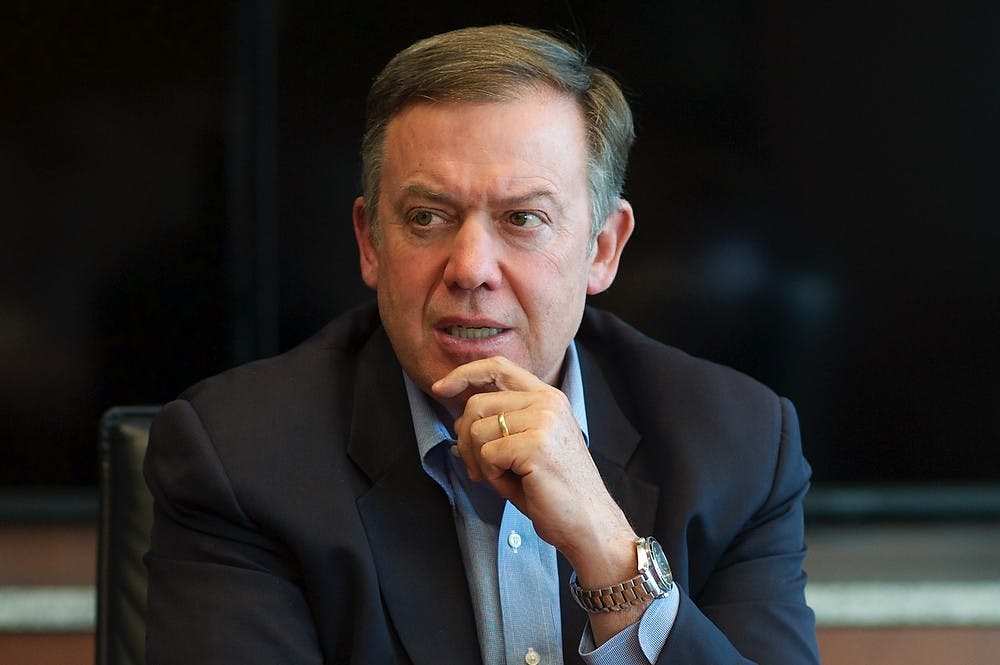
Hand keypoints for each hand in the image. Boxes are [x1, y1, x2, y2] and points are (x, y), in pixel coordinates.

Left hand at [431, 356, 635, 580]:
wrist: (588, 523)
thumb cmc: (553, 490)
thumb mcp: (526, 445)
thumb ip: (500, 424)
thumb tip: (457, 418)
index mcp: (547, 397)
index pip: (498, 367)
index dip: (465, 373)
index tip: (440, 388)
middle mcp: (547, 402)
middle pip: (477, 404)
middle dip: (464, 439)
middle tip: (476, 468)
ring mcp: (543, 420)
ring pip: (477, 430)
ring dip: (480, 462)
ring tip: (503, 478)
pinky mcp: (535, 444)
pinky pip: (486, 454)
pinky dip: (492, 476)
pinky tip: (514, 484)